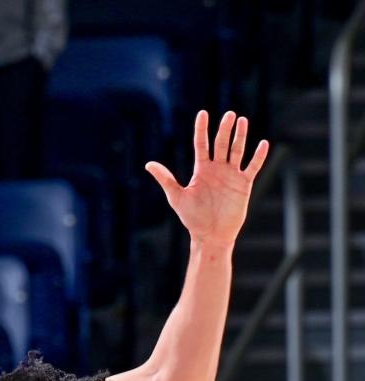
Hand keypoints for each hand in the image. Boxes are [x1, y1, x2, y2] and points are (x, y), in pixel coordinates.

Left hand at [146, 110, 268, 248]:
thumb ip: (166, 179)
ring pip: (237, 150)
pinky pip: (253, 167)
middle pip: (221, 143)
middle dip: (225, 129)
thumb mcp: (177, 197)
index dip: (202, 129)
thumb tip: (148, 164)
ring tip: (242, 120)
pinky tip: (263, 144)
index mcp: (202, 169)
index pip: (201, 144)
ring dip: (240, 136)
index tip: (203, 113)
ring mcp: (231, 175)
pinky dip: (258, 156)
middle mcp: (217, 169)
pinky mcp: (244, 184)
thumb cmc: (193, 218)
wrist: (210, 236)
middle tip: (229, 114)